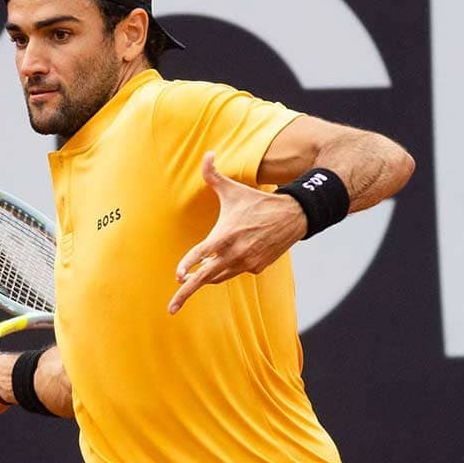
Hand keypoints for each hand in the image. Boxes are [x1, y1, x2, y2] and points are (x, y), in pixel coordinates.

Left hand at [169, 151, 308, 313]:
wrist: (292, 216)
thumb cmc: (257, 202)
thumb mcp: (233, 189)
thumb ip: (213, 174)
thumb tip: (207, 153)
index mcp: (223, 236)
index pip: (200, 255)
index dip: (187, 266)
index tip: (178, 276)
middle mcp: (233, 254)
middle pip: (204, 278)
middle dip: (185, 294)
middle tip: (170, 309)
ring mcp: (246, 263)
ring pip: (218, 277)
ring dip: (206, 278)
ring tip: (191, 282)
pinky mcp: (256, 268)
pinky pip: (235, 271)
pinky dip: (229, 267)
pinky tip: (232, 256)